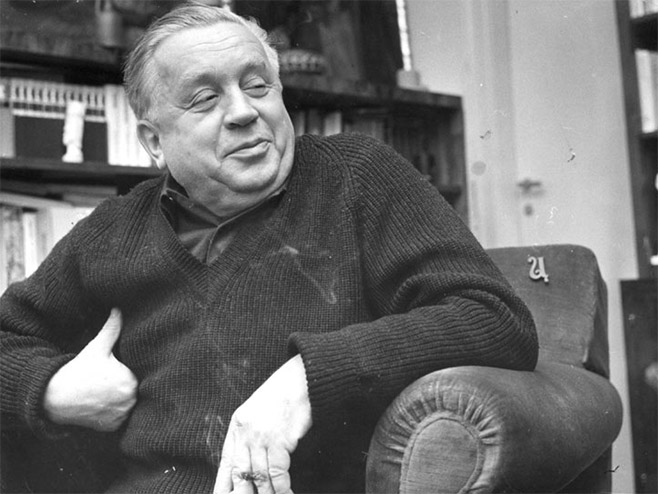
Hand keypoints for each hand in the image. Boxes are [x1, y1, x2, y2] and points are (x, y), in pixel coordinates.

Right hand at [43, 308, 137, 431]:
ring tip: (108, 393)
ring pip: (130, 404)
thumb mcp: (97, 347)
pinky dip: (115, 413)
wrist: (56, 396)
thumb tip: (118, 308)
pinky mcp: (112, 427)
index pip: (140, 374)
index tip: (120, 370)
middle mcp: (129, 400)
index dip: (130, 371)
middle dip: (128, 386)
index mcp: (130, 380)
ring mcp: (121, 415)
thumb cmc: (79, 369)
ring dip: (124, 400)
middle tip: (112, 382)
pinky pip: (121, 418)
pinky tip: (104, 405)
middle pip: (136, 390)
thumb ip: (112, 328)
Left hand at [213, 354, 311, 493]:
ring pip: (259, 478)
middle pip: (240, 474)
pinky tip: (286, 493)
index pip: (226, 462)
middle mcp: (245, 432)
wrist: (302, 378)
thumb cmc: (284, 394)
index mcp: (238, 425)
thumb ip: (251, 434)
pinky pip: (277, 472)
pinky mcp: (279, 439)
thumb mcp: (259, 411)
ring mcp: (261, 436)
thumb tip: (250, 462)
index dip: (223, 485)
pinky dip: (282, 488)